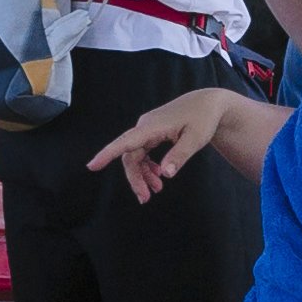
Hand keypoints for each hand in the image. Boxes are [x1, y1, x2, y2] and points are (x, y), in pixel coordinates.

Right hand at [90, 85, 268, 202]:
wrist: (208, 103)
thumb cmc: (203, 118)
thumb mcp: (195, 139)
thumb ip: (179, 156)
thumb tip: (166, 174)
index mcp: (152, 126)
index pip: (126, 142)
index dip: (107, 154)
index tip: (92, 165)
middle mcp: (145, 126)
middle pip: (130, 155)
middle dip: (135, 178)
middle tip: (145, 198)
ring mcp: (148, 129)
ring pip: (135, 156)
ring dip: (143, 174)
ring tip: (156, 190)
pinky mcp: (152, 132)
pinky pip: (142, 152)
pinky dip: (148, 166)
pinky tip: (158, 176)